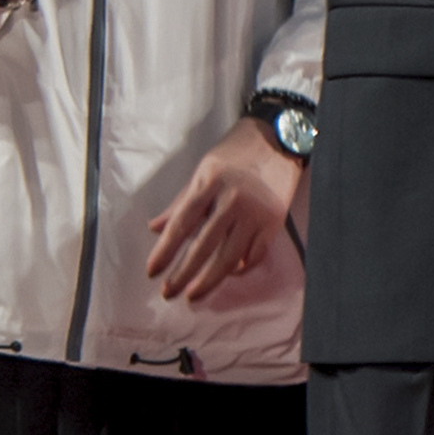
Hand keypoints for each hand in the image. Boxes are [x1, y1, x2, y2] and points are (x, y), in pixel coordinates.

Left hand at [139, 131, 301, 300]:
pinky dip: (241, 268)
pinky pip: (255, 254)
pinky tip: (229, 274)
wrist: (281, 140)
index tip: (152, 272)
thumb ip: (181, 203)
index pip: (182, 224)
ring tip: (194, 295)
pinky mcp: (275, 220)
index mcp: (210, 183)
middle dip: (184, 274)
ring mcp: (257, 211)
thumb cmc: (236, 154)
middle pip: (204, 246)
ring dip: (210, 280)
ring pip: (230, 256)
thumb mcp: (202, 171)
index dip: (165, 251)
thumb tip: (155, 229)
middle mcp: (234, 199)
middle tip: (169, 293)